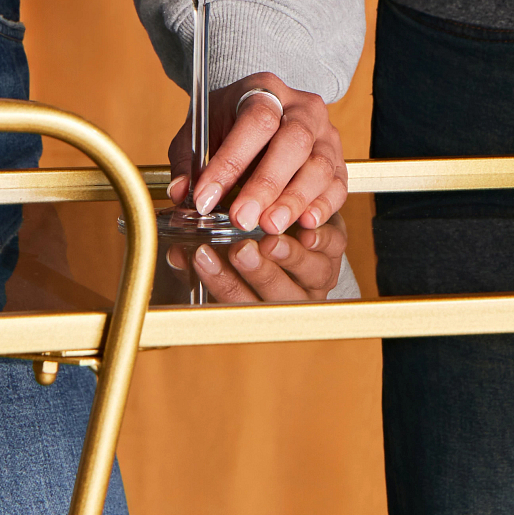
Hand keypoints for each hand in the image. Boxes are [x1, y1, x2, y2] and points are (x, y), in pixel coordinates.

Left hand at [167, 72, 346, 235]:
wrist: (261, 115)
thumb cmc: (228, 125)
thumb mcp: (199, 133)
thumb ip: (188, 162)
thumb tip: (181, 194)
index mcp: (264, 90)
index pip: (254, 121)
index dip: (230, 161)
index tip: (206, 197)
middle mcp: (302, 107)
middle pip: (294, 141)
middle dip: (267, 184)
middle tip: (242, 218)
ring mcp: (325, 133)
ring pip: (320, 165)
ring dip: (294, 200)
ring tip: (269, 226)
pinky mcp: (338, 161)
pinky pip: (338, 184)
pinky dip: (323, 206)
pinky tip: (305, 223)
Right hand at [170, 218, 349, 302]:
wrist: (290, 213)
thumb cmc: (248, 237)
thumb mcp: (222, 248)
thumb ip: (200, 253)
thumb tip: (177, 254)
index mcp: (260, 301)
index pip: (238, 301)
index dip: (220, 281)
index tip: (203, 257)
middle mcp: (292, 295)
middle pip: (278, 294)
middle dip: (258, 273)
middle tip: (241, 251)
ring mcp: (318, 273)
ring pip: (308, 273)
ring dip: (290, 257)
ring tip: (271, 238)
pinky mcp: (335, 246)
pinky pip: (333, 246)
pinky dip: (321, 238)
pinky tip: (306, 227)